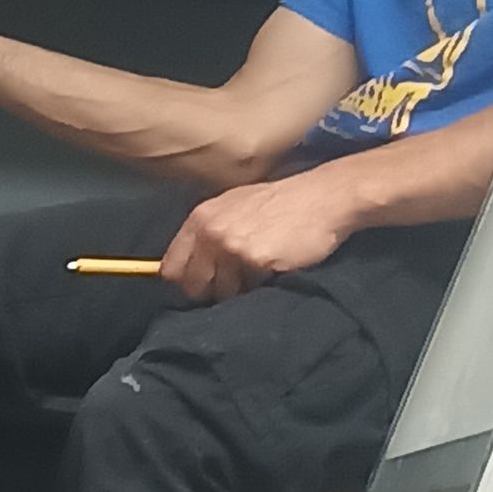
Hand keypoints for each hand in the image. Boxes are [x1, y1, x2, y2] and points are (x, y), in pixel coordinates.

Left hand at [160, 173, 354, 303]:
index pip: (171, 268)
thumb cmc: (281, 202)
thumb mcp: (235, 206)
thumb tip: (191, 267)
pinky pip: (248, 292)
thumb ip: (210, 231)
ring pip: (222, 293)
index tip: (200, 286)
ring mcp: (232, 248)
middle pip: (194, 286)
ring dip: (238, 292)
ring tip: (258, 274)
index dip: (185, 281)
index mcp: (201, 218)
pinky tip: (272, 271)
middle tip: (234, 285)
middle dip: (211, 291)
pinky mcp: (255, 261)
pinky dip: (259, 289)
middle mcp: (210, 232)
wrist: (321, 198)